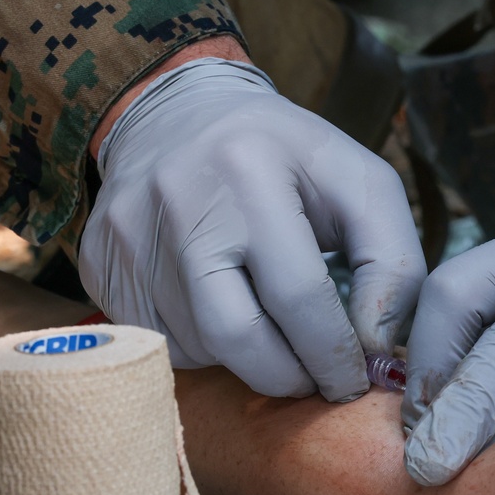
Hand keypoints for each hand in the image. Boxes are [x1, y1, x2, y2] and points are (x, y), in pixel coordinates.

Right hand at [80, 58, 425, 399]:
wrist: (179, 114)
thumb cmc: (286, 156)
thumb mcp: (360, 183)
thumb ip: (393, 262)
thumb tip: (379, 346)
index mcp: (250, 173)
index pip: (299, 298)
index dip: (333, 356)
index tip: (353, 380)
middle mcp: (177, 205)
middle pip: (236, 337)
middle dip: (288, 376)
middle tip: (316, 378)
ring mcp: (128, 238)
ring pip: (197, 347)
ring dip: (247, 360)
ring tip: (272, 328)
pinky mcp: (101, 265)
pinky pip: (159, 341)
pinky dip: (203, 346)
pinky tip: (224, 309)